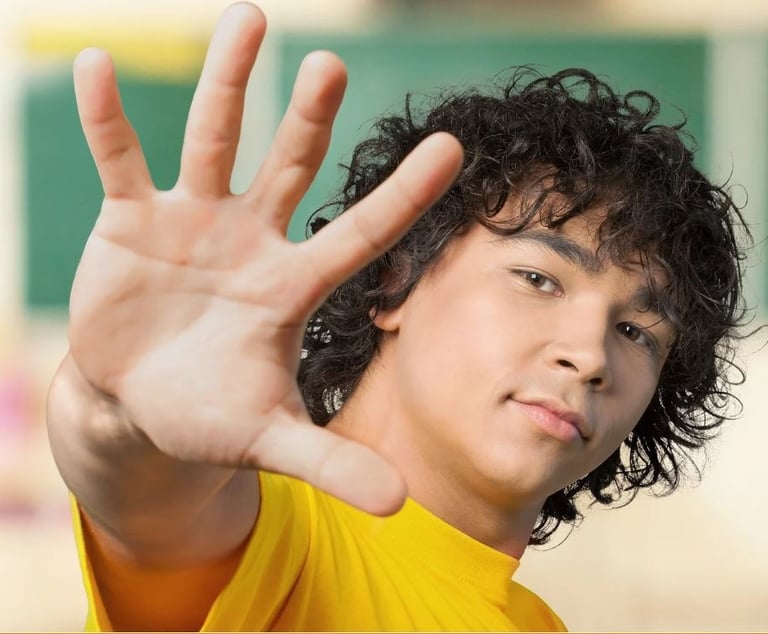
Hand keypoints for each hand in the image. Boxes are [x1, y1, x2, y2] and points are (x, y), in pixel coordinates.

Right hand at [68, 2, 462, 514]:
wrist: (140, 402)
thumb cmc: (210, 415)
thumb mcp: (269, 439)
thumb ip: (330, 463)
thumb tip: (402, 507)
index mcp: (292, 287)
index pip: (361, 233)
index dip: (404, 195)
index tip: (452, 147)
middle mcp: (250, 240)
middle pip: (290, 167)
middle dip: (309, 118)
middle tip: (334, 63)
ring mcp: (191, 223)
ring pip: (215, 141)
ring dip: (228, 85)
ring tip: (250, 18)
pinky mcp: (130, 222)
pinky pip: (121, 159)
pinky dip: (110, 120)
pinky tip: (99, 68)